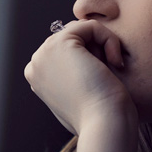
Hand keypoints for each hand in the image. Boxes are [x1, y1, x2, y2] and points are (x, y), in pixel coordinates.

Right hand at [24, 20, 138, 151]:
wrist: (103, 125)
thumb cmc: (99, 119)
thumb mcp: (79, 99)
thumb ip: (73, 81)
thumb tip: (80, 70)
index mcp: (37, 77)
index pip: (68, 51)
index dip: (91, 59)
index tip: (101, 83)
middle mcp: (36, 64)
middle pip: (75, 39)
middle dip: (96, 51)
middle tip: (106, 77)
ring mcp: (44, 52)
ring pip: (83, 31)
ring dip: (103, 45)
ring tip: (111, 69)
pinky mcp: (60, 43)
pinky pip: (91, 26)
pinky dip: (109, 40)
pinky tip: (115, 62)